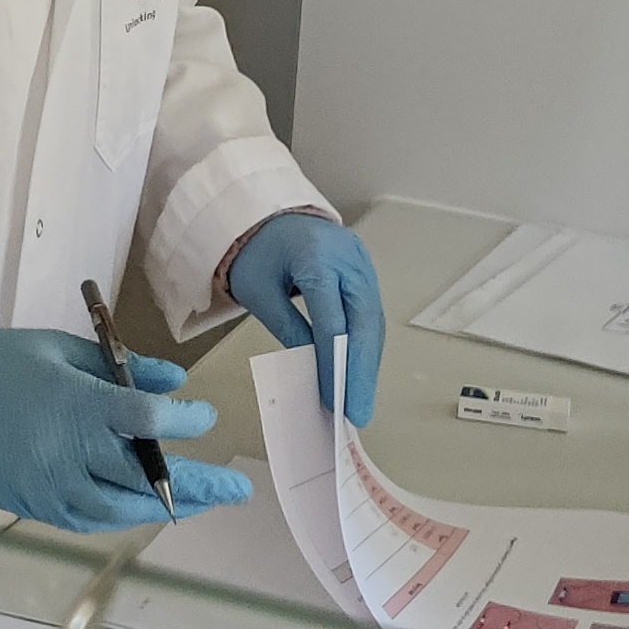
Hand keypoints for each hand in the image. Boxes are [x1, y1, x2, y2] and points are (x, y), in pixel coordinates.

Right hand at [0, 327, 249, 530]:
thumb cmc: (3, 365)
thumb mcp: (66, 350)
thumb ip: (125, 367)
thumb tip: (175, 381)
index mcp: (80, 405)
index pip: (152, 421)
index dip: (187, 420)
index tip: (204, 416)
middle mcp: (72, 452)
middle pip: (150, 476)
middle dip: (201, 484)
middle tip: (236, 488)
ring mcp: (54, 486)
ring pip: (124, 509)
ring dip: (166, 506)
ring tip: (201, 502)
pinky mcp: (38, 506)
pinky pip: (90, 521)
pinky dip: (122, 516)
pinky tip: (144, 508)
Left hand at [227, 214, 381, 424]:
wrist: (268, 215)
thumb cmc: (256, 252)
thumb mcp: (259, 293)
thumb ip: (289, 329)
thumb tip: (313, 372)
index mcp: (317, 257)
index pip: (332, 321)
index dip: (335, 365)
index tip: (334, 402)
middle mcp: (349, 258)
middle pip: (363, 323)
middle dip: (361, 372)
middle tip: (357, 413)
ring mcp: (362, 263)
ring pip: (372, 321)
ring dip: (367, 364)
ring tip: (359, 401)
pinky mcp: (366, 271)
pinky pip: (369, 314)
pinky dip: (365, 347)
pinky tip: (359, 374)